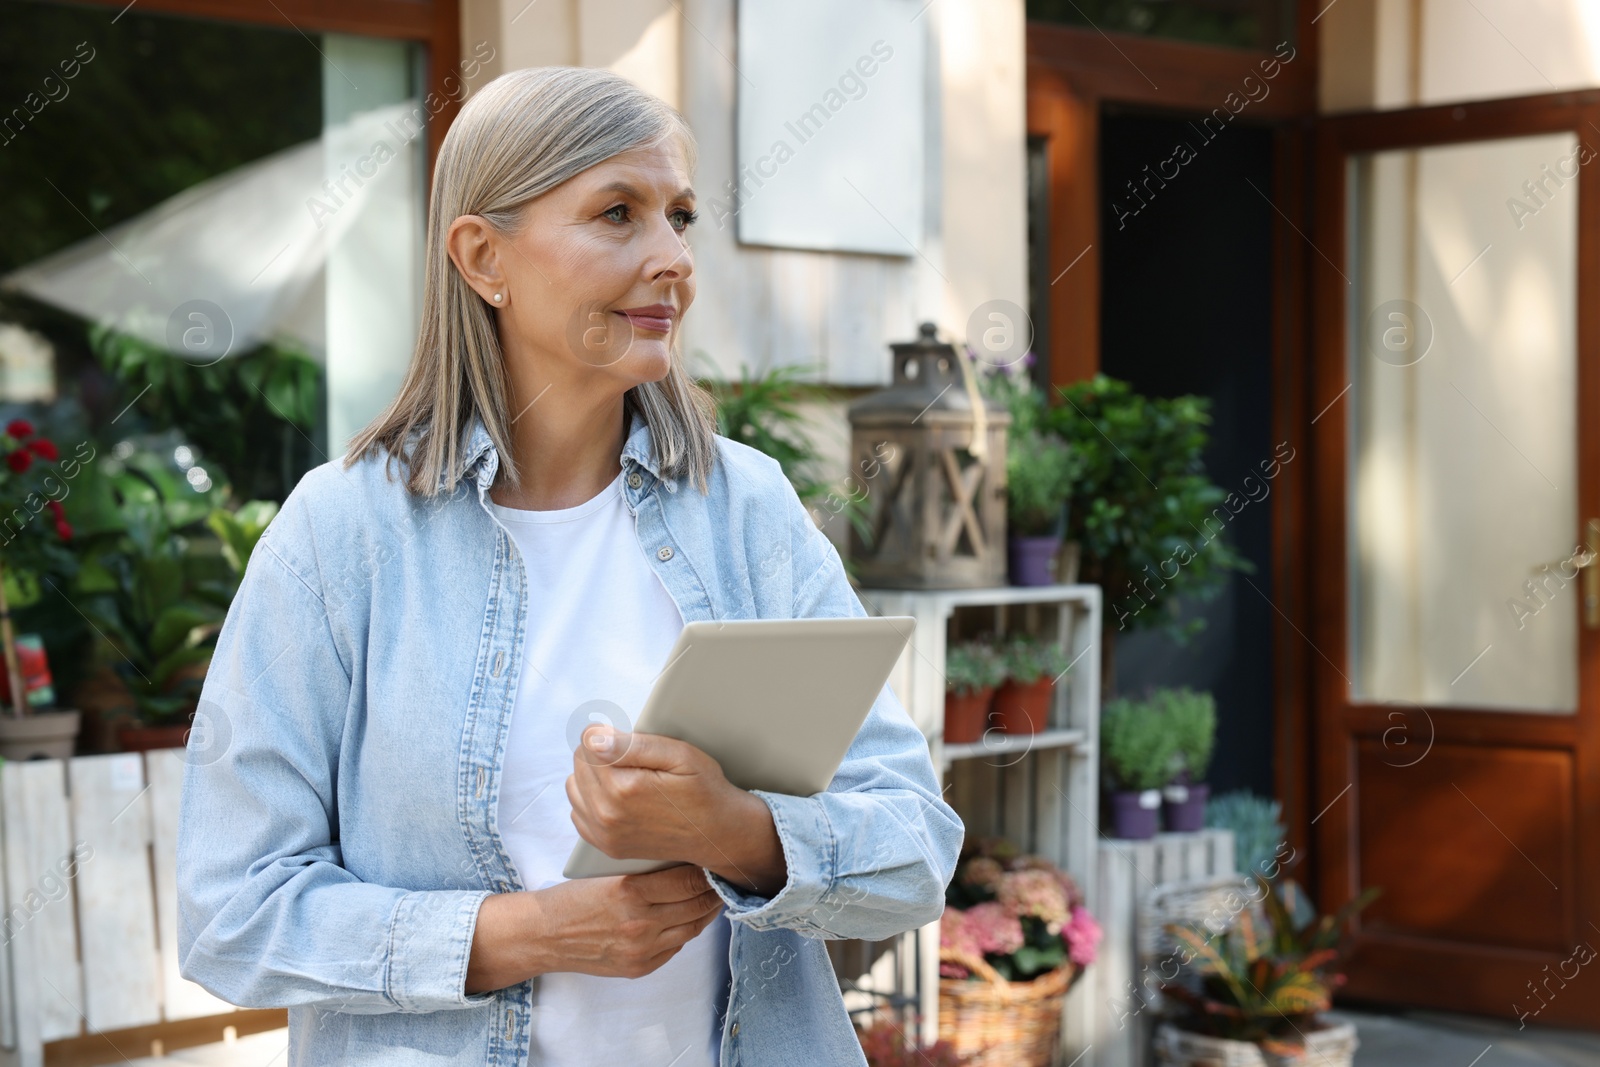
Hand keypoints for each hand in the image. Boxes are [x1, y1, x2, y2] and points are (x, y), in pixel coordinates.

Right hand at [466, 865, 723, 990]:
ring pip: (691, 928)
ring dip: (705, 913)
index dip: (707, 871)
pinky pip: (675, 948)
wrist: (545, 935)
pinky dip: (686, 931)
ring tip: (712, 898)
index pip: (688, 880)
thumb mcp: (608, 873)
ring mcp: (640, 949)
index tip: (715, 861)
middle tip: (721, 878)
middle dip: (713, 891)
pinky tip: (688, 918)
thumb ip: (645, 871)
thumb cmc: (573, 897)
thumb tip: (685, 862)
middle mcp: (639, 922)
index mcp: (630, 890)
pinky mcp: (638, 967)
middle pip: (696, 905)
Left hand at [567, 725, 739, 869]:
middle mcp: (607, 814)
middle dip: (600, 753)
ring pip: (574, 787)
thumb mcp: (680, 755)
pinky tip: (616, 796)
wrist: (717, 833)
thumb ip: (633, 745)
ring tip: (623, 775)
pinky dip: (591, 801)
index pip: (588, 743)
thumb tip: (593, 738)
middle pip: (579, 763)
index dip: (608, 733)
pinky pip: (578, 813)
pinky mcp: (606, 846)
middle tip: (633, 758)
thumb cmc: (703, 790)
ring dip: (593, 776)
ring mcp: (605, 834)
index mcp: (622, 788)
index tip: (627, 739)